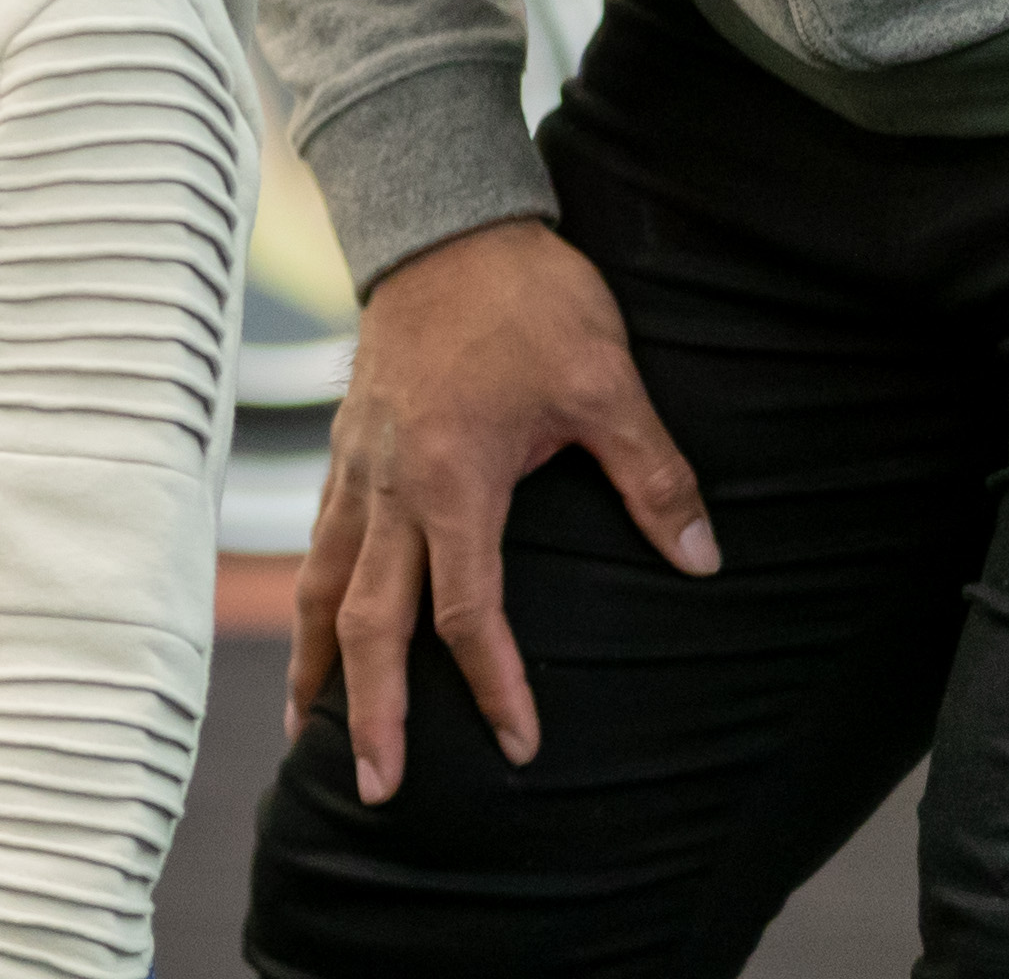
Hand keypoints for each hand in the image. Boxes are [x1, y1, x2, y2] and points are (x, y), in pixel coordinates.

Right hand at [289, 218, 716, 799]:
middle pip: (367, 622)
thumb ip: (652, 478)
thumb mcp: (605, 382)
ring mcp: (357, 465)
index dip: (495, 687)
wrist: (443, 219)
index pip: (467, 615)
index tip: (518, 747)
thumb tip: (703, 562)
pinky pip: (317, 537)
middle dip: (370, 712)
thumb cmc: (525, 298)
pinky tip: (313, 618)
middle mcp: (389, 487)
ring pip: (321, 582)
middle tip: (374, 789)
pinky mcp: (347, 443)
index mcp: (452, 482)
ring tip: (306, 727)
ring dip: (315, 661)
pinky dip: (310, 593)